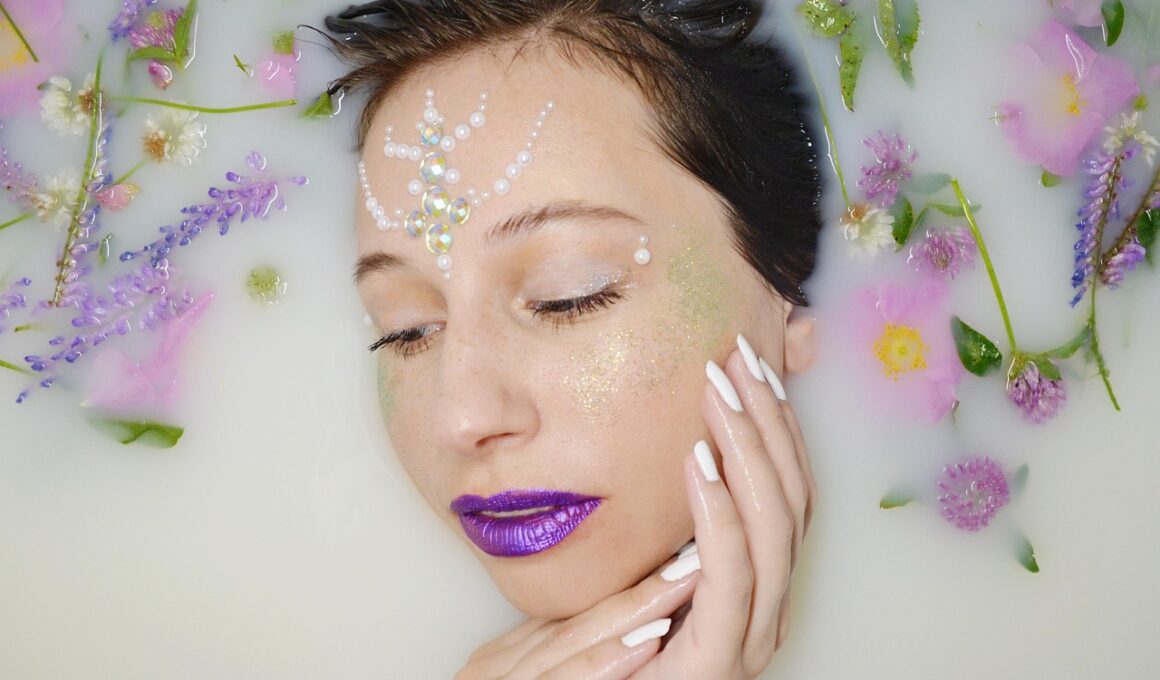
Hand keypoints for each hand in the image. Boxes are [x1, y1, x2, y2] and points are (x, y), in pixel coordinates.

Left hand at [455, 335, 814, 679]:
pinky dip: (721, 512)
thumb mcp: (640, 562)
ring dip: (748, 449)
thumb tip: (672, 438)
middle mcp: (768, 608)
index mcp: (757, 583)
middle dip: (768, 421)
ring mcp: (751, 637)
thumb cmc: (603, 647)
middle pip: (792, 499)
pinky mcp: (718, 661)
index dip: (774, 424)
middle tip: (738, 358)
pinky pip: (732, 575)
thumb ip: (667, 516)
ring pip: (774, 528)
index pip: (786, 491)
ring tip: (718, 392)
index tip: (748, 363)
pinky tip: (698, 461)